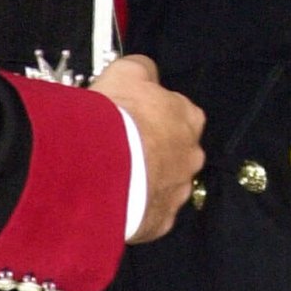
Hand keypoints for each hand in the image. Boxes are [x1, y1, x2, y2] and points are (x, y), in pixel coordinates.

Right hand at [90, 54, 204, 242]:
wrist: (99, 165)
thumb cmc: (116, 117)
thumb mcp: (126, 72)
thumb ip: (143, 69)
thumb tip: (146, 70)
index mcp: (188, 118)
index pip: (179, 114)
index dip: (153, 117)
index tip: (133, 119)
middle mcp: (191, 156)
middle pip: (175, 152)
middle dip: (153, 152)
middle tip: (122, 150)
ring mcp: (178, 191)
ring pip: (164, 185)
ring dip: (145, 182)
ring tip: (114, 177)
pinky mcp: (160, 221)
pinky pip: (150, 215)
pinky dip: (136, 210)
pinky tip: (115, 201)